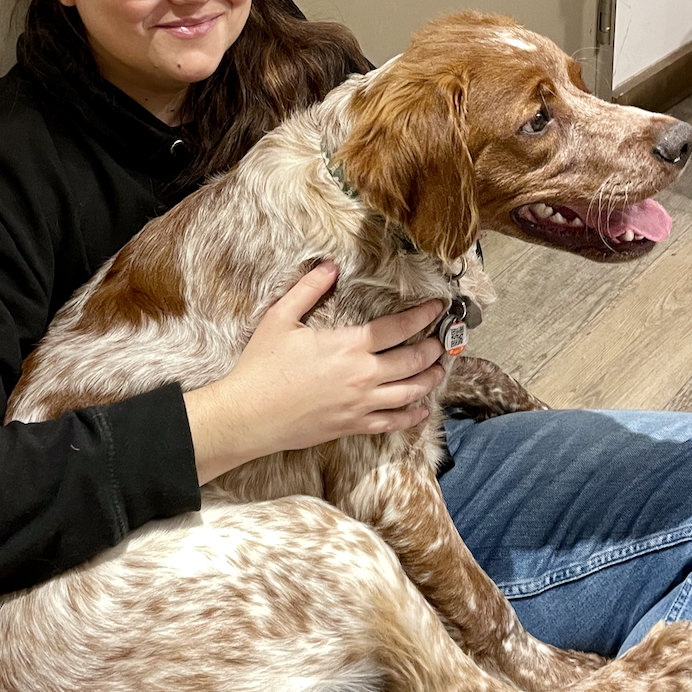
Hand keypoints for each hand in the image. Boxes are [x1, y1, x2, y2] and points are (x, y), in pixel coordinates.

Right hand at [184, 261, 446, 483]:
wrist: (249, 415)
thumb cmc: (262, 366)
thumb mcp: (280, 318)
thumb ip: (308, 289)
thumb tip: (330, 266)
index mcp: (348, 346)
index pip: (398, 328)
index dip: (422, 316)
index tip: (437, 308)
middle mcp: (363, 376)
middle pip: (412, 361)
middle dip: (433, 349)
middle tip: (442, 341)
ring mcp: (360, 404)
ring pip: (409, 392)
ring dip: (429, 380)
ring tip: (439, 370)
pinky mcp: (352, 426)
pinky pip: (392, 423)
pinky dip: (412, 416)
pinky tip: (422, 410)